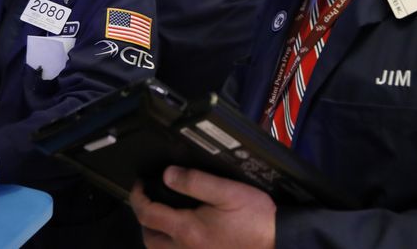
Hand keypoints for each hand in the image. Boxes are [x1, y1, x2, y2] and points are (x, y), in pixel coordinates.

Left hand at [129, 166, 276, 248]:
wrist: (279, 242)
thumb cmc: (255, 218)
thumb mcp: (226, 191)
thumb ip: (195, 181)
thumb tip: (167, 175)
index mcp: (187, 230)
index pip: (148, 214)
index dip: (137, 197)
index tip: (140, 184)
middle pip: (149, 238)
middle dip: (144, 219)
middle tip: (150, 200)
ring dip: (156, 235)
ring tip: (163, 218)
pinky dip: (171, 247)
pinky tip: (183, 235)